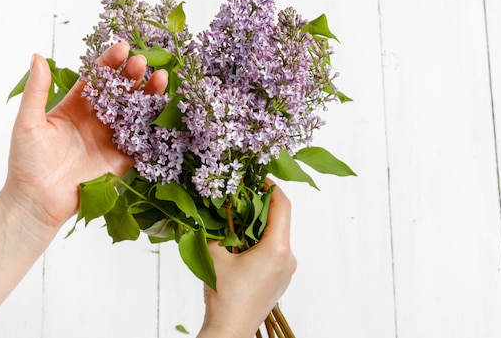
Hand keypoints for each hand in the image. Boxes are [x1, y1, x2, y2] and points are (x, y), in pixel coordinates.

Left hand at [2, 42, 167, 230]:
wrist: (37, 201)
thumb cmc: (26, 161)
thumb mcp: (28, 122)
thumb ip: (36, 90)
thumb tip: (37, 56)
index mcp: (75, 106)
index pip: (96, 78)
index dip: (109, 62)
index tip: (122, 48)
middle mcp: (96, 119)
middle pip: (120, 91)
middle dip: (132, 75)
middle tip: (143, 62)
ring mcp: (110, 138)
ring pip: (135, 111)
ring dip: (148, 94)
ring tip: (161, 78)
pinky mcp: (122, 159)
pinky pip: (142, 139)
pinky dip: (154, 124)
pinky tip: (165, 109)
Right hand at [198, 183, 296, 337]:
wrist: (230, 331)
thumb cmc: (225, 298)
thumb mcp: (215, 256)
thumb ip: (215, 228)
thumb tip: (211, 209)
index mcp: (277, 249)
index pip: (282, 206)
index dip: (271, 187)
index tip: (258, 177)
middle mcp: (288, 258)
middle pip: (280, 220)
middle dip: (260, 205)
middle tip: (239, 197)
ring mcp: (287, 271)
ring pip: (277, 236)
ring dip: (258, 225)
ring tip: (235, 221)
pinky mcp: (281, 279)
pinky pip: (275, 252)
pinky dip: (260, 242)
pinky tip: (240, 244)